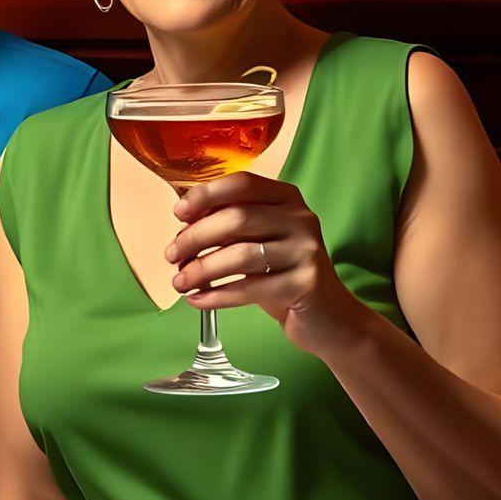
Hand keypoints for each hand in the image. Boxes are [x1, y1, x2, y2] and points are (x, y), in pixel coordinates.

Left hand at [165, 173, 363, 357]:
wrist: (328, 316)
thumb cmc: (283, 274)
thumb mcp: (260, 241)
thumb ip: (230, 226)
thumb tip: (183, 225)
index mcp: (287, 198)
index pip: (243, 183)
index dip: (206, 195)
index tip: (179, 213)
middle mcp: (301, 219)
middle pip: (237, 218)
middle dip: (196, 237)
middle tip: (172, 255)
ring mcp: (306, 251)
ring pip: (241, 255)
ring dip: (201, 269)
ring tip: (180, 282)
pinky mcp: (305, 284)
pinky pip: (250, 288)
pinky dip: (217, 295)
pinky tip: (198, 300)